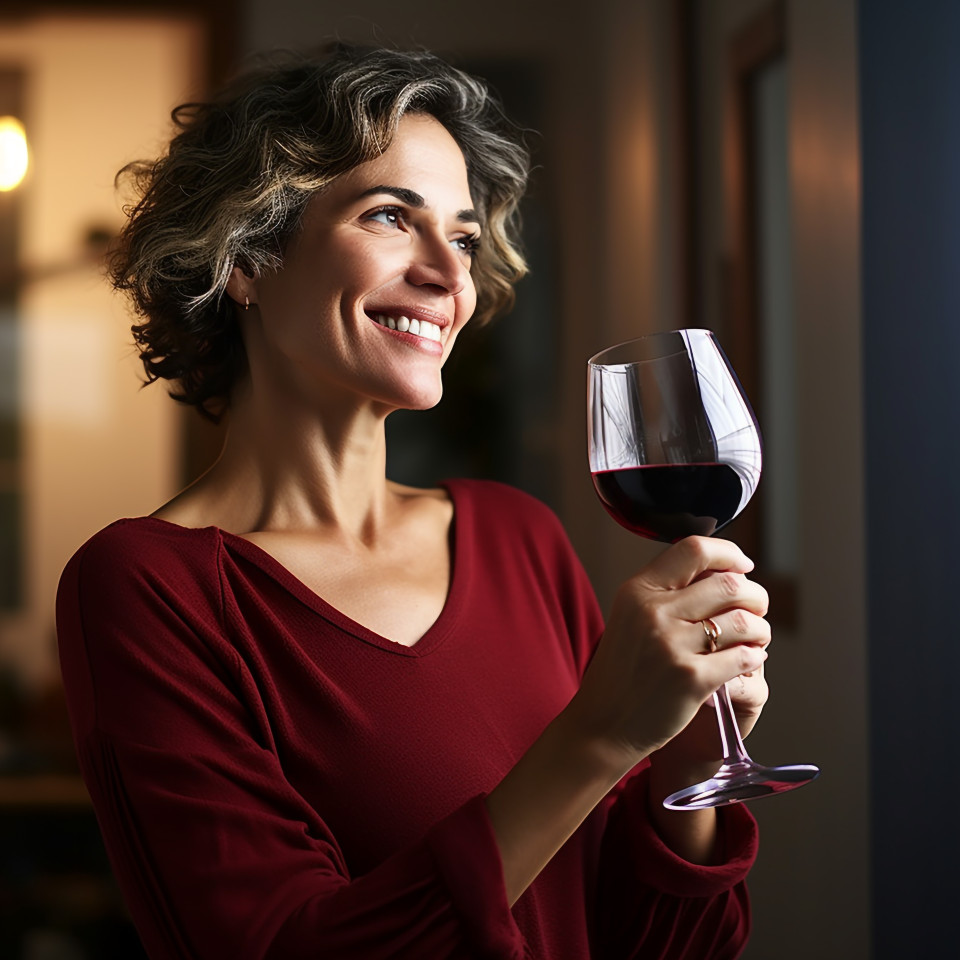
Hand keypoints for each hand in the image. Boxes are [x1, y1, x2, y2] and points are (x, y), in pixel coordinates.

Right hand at [568, 537, 769, 774]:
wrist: (604, 724)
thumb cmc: (624, 670)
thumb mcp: (631, 617)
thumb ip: (667, 592)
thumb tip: (723, 570)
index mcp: (638, 591)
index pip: (694, 549)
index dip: (729, 553)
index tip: (743, 566)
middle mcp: (653, 612)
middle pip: (728, 584)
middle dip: (755, 595)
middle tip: (757, 608)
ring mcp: (671, 645)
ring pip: (742, 620)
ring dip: (760, 628)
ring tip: (757, 637)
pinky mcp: (691, 679)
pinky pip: (743, 657)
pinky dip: (755, 656)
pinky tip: (750, 660)